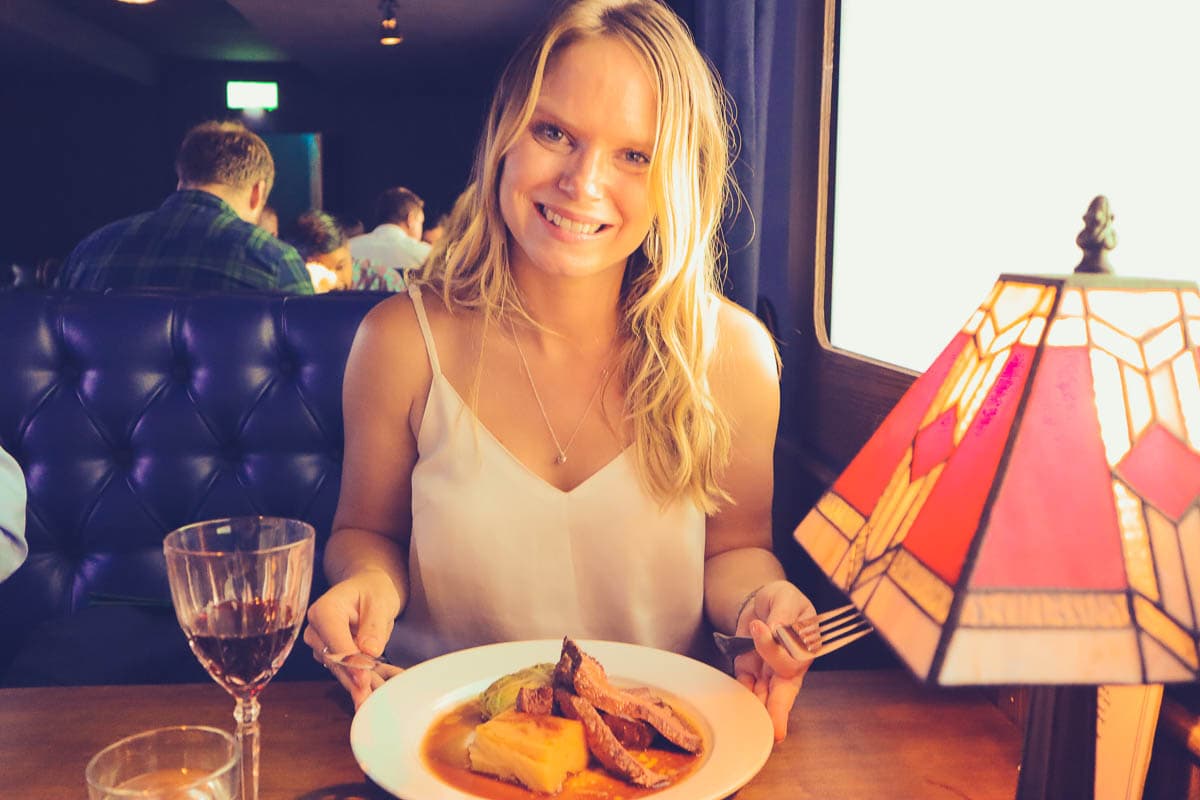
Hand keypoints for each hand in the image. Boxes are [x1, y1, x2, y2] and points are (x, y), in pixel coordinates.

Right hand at [303, 569, 401, 708]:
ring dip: (360, 687)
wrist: (367, 590)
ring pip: (341, 672)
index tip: (364, 679)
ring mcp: (322, 646)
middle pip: (335, 662)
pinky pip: (348, 674)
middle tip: (371, 700)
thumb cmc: (372, 590)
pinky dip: (365, 684)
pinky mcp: (332, 658)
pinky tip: (377, 695)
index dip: (350, 662)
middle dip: (354, 682)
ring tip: (378, 700)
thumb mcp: (380, 601)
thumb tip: (369, 650)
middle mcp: (316, 630)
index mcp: (324, 610)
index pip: (335, 641)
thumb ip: (374, 625)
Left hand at [732, 579, 815, 741]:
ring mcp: (767, 671)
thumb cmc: (782, 599)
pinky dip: (739, 697)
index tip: (758, 626)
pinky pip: (743, 686)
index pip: (790, 659)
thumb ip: (783, 613)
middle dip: (778, 713)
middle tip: (776, 732)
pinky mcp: (747, 669)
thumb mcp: (785, 598)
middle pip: (784, 694)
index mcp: (803, 650)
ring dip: (756, 711)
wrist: (763, 601)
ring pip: (763, 697)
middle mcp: (786, 667)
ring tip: (749, 726)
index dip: (772, 648)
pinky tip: (734, 708)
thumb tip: (775, 629)